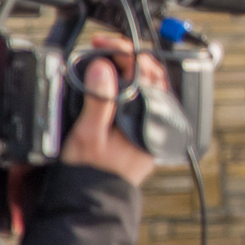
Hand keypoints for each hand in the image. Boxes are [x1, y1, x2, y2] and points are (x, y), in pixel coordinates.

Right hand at [61, 34, 166, 186]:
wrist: (92, 201)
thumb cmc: (91, 173)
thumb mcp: (88, 134)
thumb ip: (99, 100)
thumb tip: (104, 68)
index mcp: (148, 117)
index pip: (145, 70)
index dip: (123, 50)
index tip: (102, 43)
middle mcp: (157, 120)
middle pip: (153, 74)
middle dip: (130, 54)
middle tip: (104, 47)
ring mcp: (152, 125)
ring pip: (151, 86)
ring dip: (132, 69)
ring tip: (108, 59)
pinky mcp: (143, 130)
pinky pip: (144, 99)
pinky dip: (131, 85)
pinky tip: (115, 82)